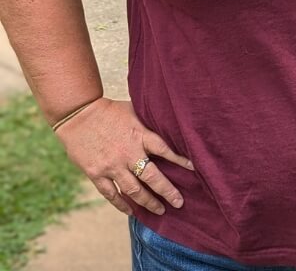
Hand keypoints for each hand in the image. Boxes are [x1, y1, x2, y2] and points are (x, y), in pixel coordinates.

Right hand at [55, 97, 192, 215]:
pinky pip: (111, 194)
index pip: (165, 150)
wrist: (77, 114)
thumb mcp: (134, 111)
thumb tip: (169, 124)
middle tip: (179, 203)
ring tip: (160, 210)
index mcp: (139, 135)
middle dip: (167, 191)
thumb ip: (149, 123)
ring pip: (133, 190)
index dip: (180, 160)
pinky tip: (132, 211)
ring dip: (148, 202)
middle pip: (152, 176)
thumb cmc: (109, 110)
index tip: (193, 169)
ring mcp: (111, 165)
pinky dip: (122, 204)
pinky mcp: (95, 173)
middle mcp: (128, 153)